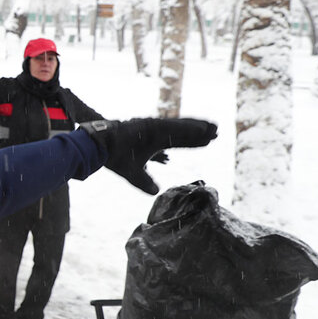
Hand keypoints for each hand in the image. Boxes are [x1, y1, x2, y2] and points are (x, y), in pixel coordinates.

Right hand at [80, 118, 217, 194]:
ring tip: (215, 128)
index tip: (210, 142)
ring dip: (199, 127)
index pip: (180, 142)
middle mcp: (157, 133)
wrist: (99, 148)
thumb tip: (156, 193)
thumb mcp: (134, 175)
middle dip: (201, 133)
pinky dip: (188, 128)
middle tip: (218, 132)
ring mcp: (155, 128)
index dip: (195, 142)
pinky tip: (201, 129)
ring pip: (182, 127)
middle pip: (185, 133)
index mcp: (154, 142)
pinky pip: (173, 127)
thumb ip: (146, 182)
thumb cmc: (114, 158)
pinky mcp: (151, 125)